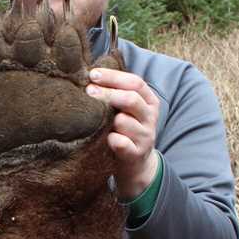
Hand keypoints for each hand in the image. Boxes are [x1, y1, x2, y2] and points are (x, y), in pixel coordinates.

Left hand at [86, 67, 160, 199]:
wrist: (136, 163)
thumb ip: (118, 92)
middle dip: (107, 93)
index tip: (93, 74)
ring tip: (98, 122)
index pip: (135, 82)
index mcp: (150, 101)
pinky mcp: (137, 153)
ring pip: (123, 121)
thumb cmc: (126, 130)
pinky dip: (111, 139)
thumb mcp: (128, 109)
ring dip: (107, 120)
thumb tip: (92, 74)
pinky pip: (120, 142)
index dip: (113, 77)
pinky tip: (106, 138)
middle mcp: (150, 116)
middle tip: (88, 91)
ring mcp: (145, 136)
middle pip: (130, 99)